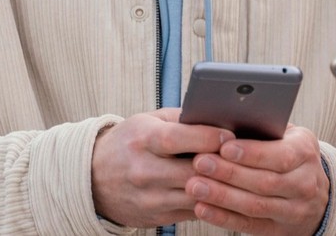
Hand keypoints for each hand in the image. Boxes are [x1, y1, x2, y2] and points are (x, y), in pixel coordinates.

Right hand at [91, 108, 233, 227]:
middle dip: (222, 164)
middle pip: (193, 171)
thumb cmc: (128, 143)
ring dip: (221, 186)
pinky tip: (223, 190)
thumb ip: (181, 118)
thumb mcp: (148, 121)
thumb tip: (218, 117)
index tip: (231, 135)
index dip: (209, 137)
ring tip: (238, 174)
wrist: (93, 178)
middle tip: (242, 156)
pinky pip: (194, 211)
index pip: (179, 139)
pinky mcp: (157, 217)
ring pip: (197, 196)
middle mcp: (143, 170)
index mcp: (142, 139)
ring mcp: (150, 198)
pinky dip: (211, 201)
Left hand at [184, 124, 330, 233]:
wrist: (314, 194)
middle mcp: (305, 183)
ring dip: (222, 196)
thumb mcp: (286, 137)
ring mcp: (294, 211)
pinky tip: (202, 208)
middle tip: (199, 163)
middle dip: (229, 173)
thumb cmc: (287, 153)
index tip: (224, 147)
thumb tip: (225, 121)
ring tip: (195, 186)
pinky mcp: (279, 231)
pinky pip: (249, 225)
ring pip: (255, 206)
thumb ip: (263, 130)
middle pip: (265, 182)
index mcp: (305, 152)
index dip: (252, 153)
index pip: (281, 155)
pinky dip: (223, 217)